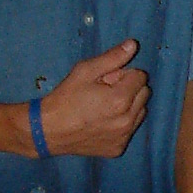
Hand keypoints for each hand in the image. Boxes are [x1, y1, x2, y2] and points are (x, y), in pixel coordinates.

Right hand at [38, 40, 147, 157]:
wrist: (48, 131)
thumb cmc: (65, 98)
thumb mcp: (85, 71)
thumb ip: (112, 58)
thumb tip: (133, 44)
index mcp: (121, 99)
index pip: (140, 76)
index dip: (123, 74)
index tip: (106, 79)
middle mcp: (127, 120)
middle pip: (144, 93)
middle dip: (129, 89)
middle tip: (105, 92)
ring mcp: (124, 136)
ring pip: (140, 112)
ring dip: (128, 106)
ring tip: (104, 107)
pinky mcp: (118, 148)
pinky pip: (130, 130)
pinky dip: (121, 123)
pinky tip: (102, 122)